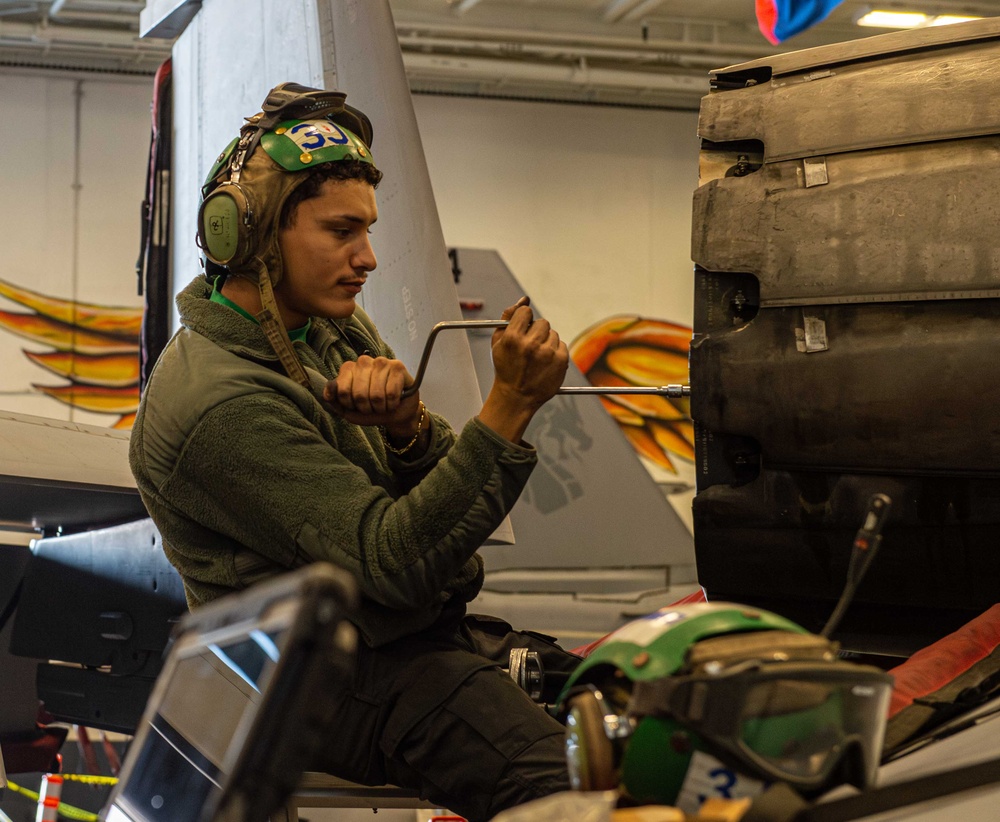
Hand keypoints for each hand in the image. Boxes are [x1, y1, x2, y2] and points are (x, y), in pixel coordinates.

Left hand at [323, 356, 421, 437]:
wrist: (397, 413)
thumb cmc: (372, 409)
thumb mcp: (349, 410)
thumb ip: (335, 400)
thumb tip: (329, 389)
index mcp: (348, 368)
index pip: (342, 391)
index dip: (350, 405)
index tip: (356, 406)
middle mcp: (363, 361)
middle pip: (359, 394)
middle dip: (367, 408)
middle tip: (372, 407)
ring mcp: (381, 362)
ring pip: (376, 395)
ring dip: (381, 408)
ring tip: (383, 405)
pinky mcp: (398, 367)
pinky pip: (391, 394)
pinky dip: (392, 404)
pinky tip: (394, 401)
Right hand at [480, 297, 568, 441]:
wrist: (516, 397)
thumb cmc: (505, 368)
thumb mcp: (498, 343)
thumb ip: (509, 317)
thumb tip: (525, 299)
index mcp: (513, 338)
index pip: (526, 312)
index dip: (524, 321)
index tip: (522, 330)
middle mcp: (531, 344)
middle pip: (542, 322)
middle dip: (536, 332)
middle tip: (530, 347)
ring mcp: (548, 353)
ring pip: (553, 334)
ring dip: (546, 342)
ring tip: (537, 357)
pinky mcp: (561, 361)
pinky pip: (561, 345)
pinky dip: (555, 352)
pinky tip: (545, 363)